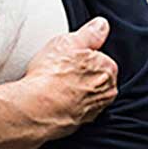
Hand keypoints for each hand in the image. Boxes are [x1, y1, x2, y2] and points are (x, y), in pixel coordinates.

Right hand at [17, 16, 118, 138]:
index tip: (68, 56)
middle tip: (60, 69)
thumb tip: (102, 25)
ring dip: (73, 90)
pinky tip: (52, 99)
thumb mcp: (69, 41)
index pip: (99, 57)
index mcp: (108, 69)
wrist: (38, 107)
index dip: (81, 55)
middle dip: (80, 73)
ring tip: (53, 85)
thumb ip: (90, 33)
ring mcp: (94, 109)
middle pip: (94, 76)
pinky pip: (76, 109)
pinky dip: (67, 105)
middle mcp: (106, 91)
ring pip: (85, 94)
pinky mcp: (80, 123)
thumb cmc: (53, 74)